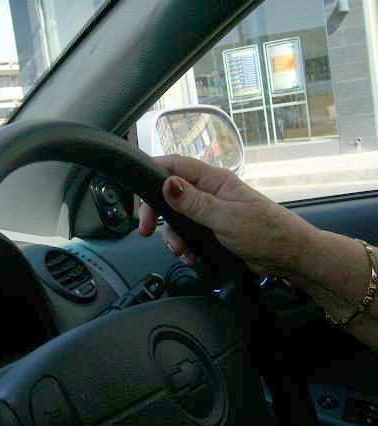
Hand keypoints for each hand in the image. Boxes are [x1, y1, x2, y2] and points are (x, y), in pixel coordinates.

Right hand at [138, 155, 319, 276]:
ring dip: (173, 236)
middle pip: (170, 193)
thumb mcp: (226, 218)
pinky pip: (187, 233)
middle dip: (157, 212)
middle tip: (146, 230)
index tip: (137, 193)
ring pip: (176, 217)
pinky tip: (190, 257)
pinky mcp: (211, 229)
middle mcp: (209, 192)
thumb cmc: (266, 232)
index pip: (176, 165)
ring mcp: (210, 211)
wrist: (290, 258)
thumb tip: (166, 183)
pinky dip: (184, 246)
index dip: (153, 173)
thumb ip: (194, 202)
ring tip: (181, 251)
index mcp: (214, 180)